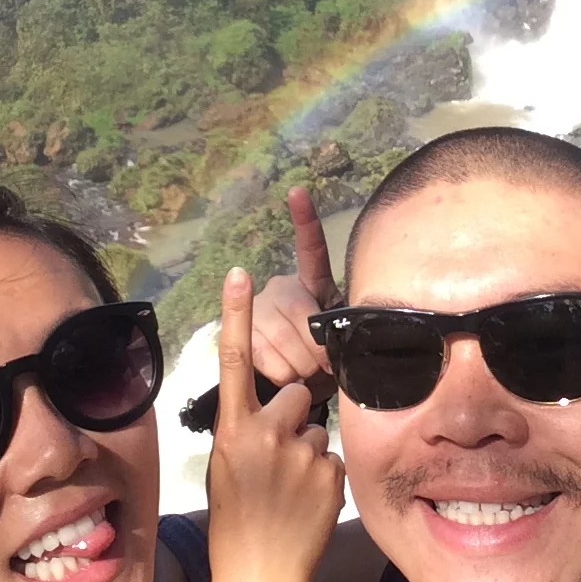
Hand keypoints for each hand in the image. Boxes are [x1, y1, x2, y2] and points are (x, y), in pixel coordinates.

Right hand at [208, 267, 345, 581]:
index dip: (237, 314)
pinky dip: (327, 477)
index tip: (242, 273)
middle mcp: (265, 434)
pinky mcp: (332, 474)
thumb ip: (248, 431)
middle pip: (299, 393)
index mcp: (231, 430)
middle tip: (280, 456)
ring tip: (292, 490)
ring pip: (320, 429)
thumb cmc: (236, 521)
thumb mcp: (226, 468)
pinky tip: (309, 504)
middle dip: (296, 416)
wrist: (259, 577)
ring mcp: (301, 454)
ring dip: (311, 450)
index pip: (235, 362)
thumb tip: (280, 409)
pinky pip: (336, 459)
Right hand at [251, 187, 341, 404]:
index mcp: (311, 286)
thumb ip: (339, 337)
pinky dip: (281, 375)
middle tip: (324, 367)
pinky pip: (265, 357)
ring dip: (300, 368)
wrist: (291, 389)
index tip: (297, 192)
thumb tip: (329, 352)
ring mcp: (257, 309)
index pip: (310, 250)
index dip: (304, 221)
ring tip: (305, 375)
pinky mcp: (240, 334)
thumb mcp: (340, 342)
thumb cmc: (323, 361)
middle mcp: (280, 289)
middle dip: (317, 350)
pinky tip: (284, 376)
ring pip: (283, 339)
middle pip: (299, 314)